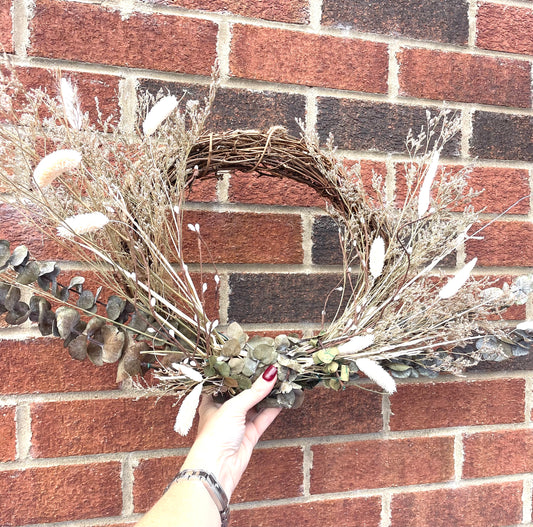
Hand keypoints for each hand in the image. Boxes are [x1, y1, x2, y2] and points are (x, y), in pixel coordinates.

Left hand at [180, 365, 280, 498]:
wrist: (217, 469)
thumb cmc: (214, 435)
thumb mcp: (233, 407)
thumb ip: (254, 391)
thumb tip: (271, 373)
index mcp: (212, 402)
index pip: (225, 382)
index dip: (237, 372)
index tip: (250, 359)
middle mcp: (224, 411)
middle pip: (242, 394)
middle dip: (255, 383)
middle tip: (269, 368)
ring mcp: (237, 424)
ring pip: (255, 406)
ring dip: (266, 396)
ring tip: (279, 380)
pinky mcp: (249, 436)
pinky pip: (262, 419)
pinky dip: (272, 409)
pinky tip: (281, 399)